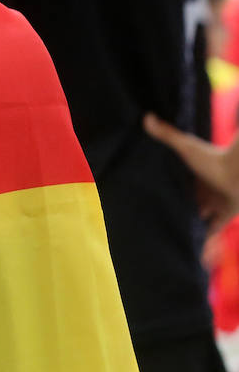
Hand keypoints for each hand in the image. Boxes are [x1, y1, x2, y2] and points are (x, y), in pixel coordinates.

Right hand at [144, 113, 238, 235]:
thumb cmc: (213, 157)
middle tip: (157, 223)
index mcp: (195, 179)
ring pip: (199, 221)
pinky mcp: (224, 218)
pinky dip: (204, 243)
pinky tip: (193, 254)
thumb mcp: (186, 147)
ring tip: (169, 241)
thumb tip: (146, 116)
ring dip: (189, 229)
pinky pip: (212, 233)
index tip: (155, 201)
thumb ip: (167, 134)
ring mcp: (215, 206)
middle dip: (179, 213)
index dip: (171, 195)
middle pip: (189, 206)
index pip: (181, 190)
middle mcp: (205, 194)